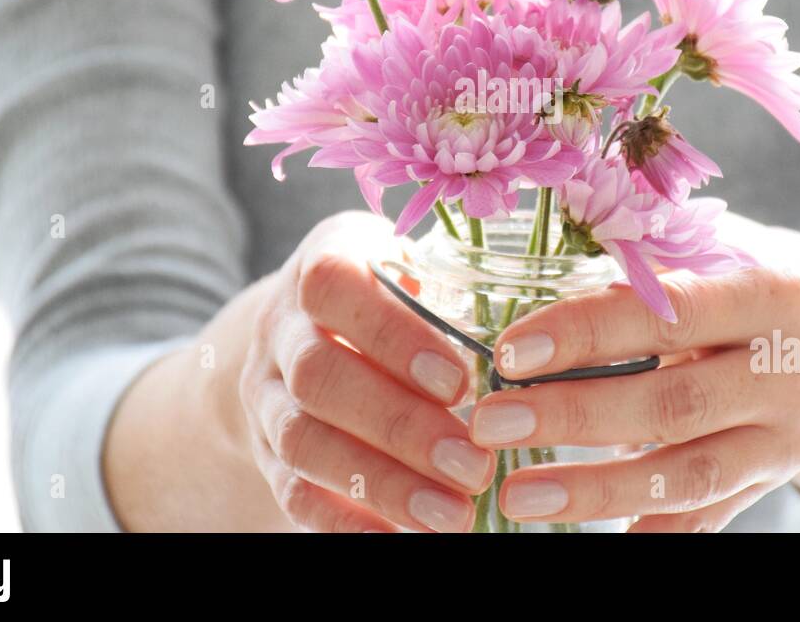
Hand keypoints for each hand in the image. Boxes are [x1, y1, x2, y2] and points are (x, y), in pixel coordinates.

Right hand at [236, 211, 495, 530]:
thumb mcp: (410, 264)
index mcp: (322, 263)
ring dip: (381, 483)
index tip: (459, 381)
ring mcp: (265, 393)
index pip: (335, 288)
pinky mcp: (264, 450)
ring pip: (304, 441)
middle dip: (399, 426)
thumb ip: (451, 285)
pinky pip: (291, 491)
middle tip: (474, 464)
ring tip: (452, 514)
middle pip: (319, 378)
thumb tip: (535, 336)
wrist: (299, 324)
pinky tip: (399, 536)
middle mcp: (281, 329)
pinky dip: (344, 521)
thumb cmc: (386, 289)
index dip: (392, 336)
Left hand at [471, 217, 799, 529]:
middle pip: (675, 404)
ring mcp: (785, 439)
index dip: (586, 334)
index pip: (669, 315)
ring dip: (596, 491)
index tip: (509, 353)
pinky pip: (706, 516)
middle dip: (574, 416)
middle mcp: (788, 372)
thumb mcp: (710, 245)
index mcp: (768, 294)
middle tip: (490, 423)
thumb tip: (534, 266)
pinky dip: (649, 529)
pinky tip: (592, 536)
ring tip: (517, 495)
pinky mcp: (770, 482)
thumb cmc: (739, 274)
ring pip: (688, 476)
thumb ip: (644, 252)